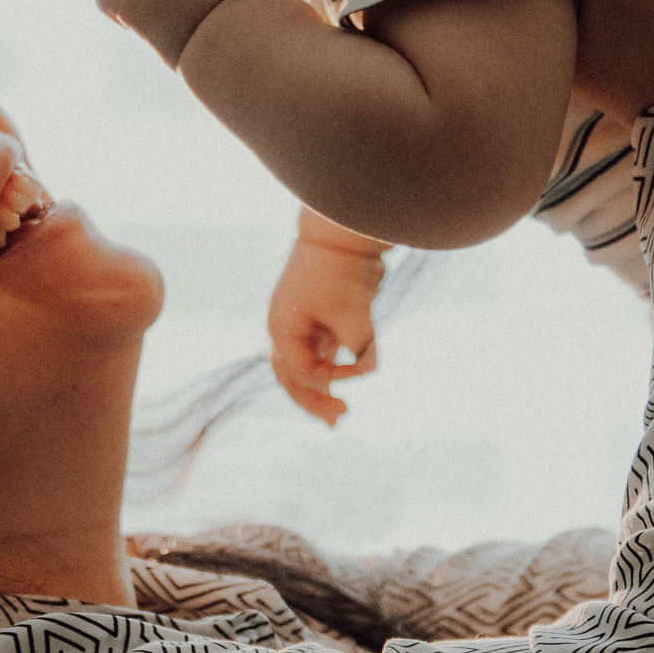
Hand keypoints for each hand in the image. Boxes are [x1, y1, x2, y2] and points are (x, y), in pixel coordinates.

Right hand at [267, 224, 385, 426]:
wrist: (341, 231)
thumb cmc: (340, 270)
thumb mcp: (352, 312)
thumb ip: (361, 347)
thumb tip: (370, 370)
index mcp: (283, 328)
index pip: (302, 372)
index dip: (331, 380)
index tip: (363, 370)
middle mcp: (287, 330)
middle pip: (292, 378)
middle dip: (314, 402)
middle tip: (338, 421)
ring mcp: (303, 325)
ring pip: (306, 369)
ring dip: (320, 394)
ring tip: (335, 421)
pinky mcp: (323, 320)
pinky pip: (323, 355)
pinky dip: (334, 373)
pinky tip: (346, 388)